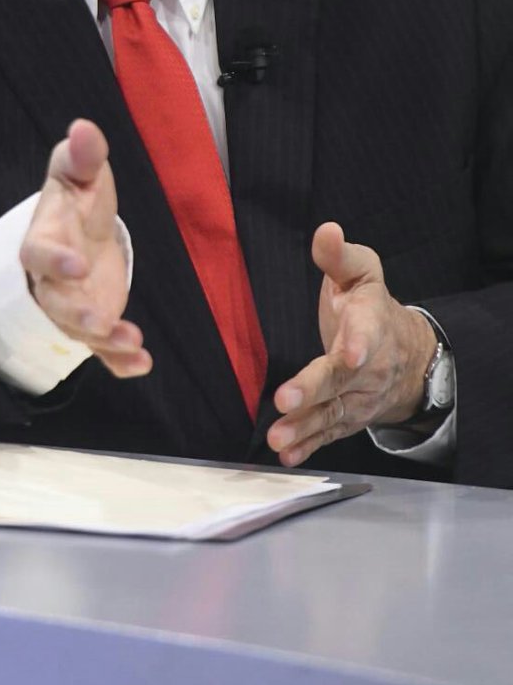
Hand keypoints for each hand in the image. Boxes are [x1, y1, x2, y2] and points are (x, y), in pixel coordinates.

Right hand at [20, 118, 151, 378]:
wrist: (78, 234)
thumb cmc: (76, 201)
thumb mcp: (79, 174)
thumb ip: (83, 156)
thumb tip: (84, 127)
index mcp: (44, 239)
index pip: (39, 253)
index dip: (55, 261)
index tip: (77, 265)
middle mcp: (52, 280)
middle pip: (55, 302)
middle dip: (74, 315)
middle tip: (98, 322)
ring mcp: (72, 306)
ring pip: (79, 331)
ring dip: (104, 340)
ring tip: (131, 342)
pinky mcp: (94, 324)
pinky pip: (102, 351)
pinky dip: (119, 362)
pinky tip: (141, 364)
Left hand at [267, 222, 436, 466]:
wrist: (407, 354)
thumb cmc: (371, 306)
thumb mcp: (361, 272)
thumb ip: (339, 256)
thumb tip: (326, 230)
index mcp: (371, 324)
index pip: (366, 334)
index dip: (358, 344)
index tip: (350, 354)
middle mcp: (369, 366)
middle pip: (341, 380)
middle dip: (314, 391)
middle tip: (285, 401)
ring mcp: (361, 397)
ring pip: (333, 413)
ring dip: (305, 427)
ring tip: (277, 437)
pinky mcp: (349, 417)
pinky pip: (330, 433)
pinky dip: (310, 446)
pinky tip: (287, 454)